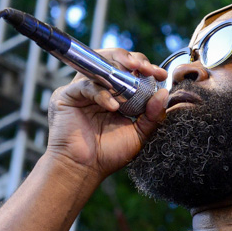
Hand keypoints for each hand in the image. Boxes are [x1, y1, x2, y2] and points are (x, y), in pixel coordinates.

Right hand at [44, 49, 168, 180]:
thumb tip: (164, 92)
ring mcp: (82, 91)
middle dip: (133, 61)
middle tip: (146, 68)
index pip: (130, 71)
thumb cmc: (109, 154)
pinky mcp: (67, 96)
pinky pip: (86, 86)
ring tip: (133, 79)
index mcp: (116, 95)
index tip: (161, 75)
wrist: (84, 169)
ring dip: (118, 70)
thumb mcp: (138, 134)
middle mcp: (99, 89)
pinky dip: (102, 94)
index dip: (145, 69)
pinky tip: (113, 107)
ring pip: (98, 66)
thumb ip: (153, 115)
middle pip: (114, 61)